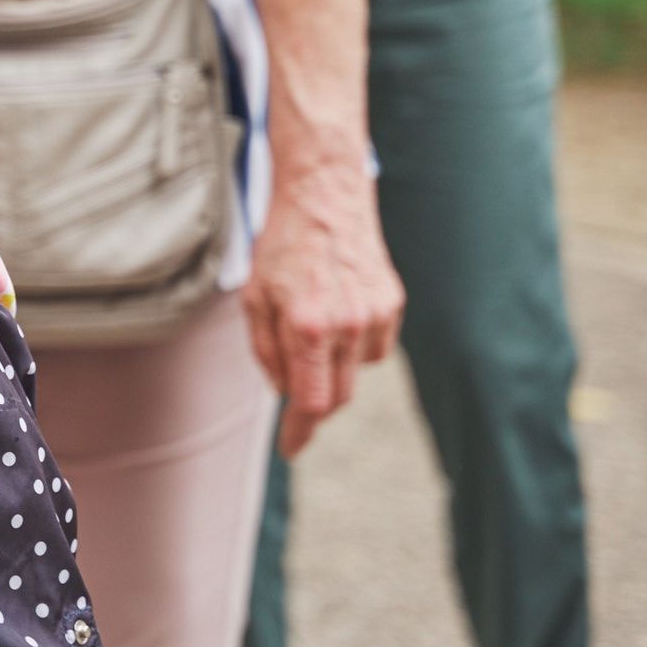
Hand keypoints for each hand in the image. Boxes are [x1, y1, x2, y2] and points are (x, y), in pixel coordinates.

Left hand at [242, 158, 402, 456]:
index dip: (300, 432)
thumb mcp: (253, 298)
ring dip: (331, 369)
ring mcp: (376, 315)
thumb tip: (283, 391)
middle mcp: (347, 326)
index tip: (292, 449)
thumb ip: (266, 351)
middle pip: (336, 396)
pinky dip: (353, 346)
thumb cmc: (281, 247)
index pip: (311, 402)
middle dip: (313, 403)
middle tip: (293, 391)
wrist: (325, 197)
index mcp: (307, 326)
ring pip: (354, 373)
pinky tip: (337, 314)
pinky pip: (374, 348)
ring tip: (310, 327)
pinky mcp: (393, 304)